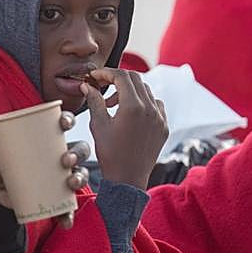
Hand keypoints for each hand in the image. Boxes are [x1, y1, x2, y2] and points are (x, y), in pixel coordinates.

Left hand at [0, 111, 89, 228]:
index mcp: (44, 140)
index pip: (62, 125)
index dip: (68, 120)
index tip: (64, 123)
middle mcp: (57, 157)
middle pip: (78, 150)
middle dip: (77, 153)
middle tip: (66, 160)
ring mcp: (59, 178)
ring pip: (80, 174)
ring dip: (80, 178)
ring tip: (71, 184)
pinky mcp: (56, 199)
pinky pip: (69, 206)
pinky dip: (69, 214)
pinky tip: (65, 220)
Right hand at [84, 69, 167, 190]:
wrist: (128, 179)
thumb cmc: (111, 155)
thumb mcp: (98, 125)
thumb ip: (94, 101)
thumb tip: (88, 86)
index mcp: (133, 107)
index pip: (121, 76)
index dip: (106, 73)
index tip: (96, 77)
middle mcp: (150, 109)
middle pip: (135, 79)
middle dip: (117, 78)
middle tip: (103, 86)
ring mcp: (159, 118)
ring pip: (146, 91)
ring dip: (130, 91)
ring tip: (114, 104)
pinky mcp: (163, 126)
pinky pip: (156, 104)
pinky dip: (143, 102)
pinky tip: (131, 113)